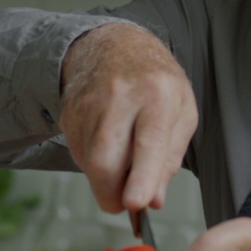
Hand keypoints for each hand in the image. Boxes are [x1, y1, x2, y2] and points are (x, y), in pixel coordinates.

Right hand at [59, 24, 196, 213]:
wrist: (114, 46)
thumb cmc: (156, 81)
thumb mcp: (183, 112)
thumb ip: (171, 158)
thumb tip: (154, 200)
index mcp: (158, 93)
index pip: (149, 141)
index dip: (142, 177)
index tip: (136, 204)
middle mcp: (120, 95)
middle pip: (105, 159)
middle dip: (113, 193)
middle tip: (126, 202)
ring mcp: (89, 103)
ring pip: (89, 162)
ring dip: (105, 178)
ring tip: (123, 157)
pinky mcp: (68, 113)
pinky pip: (78, 154)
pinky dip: (93, 162)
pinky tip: (108, 143)